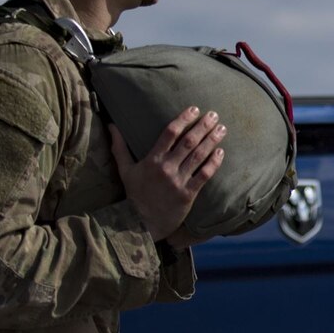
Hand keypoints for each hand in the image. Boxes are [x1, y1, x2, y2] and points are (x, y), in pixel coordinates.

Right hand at [110, 106, 224, 242]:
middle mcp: (166, 168)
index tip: (194, 109)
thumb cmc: (134, 194)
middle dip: (202, 127)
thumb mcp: (124, 170)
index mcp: (152, 160)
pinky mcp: (188, 194)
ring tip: (222, 129)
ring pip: (198, 157)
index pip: (169, 133)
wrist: (141, 223)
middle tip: (214, 115)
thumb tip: (111, 125)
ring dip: (212, 141)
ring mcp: (178, 181)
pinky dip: (213, 164)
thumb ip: (119, 147)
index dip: (183, 119)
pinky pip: (203, 176)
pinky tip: (221, 152)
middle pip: (188, 142)